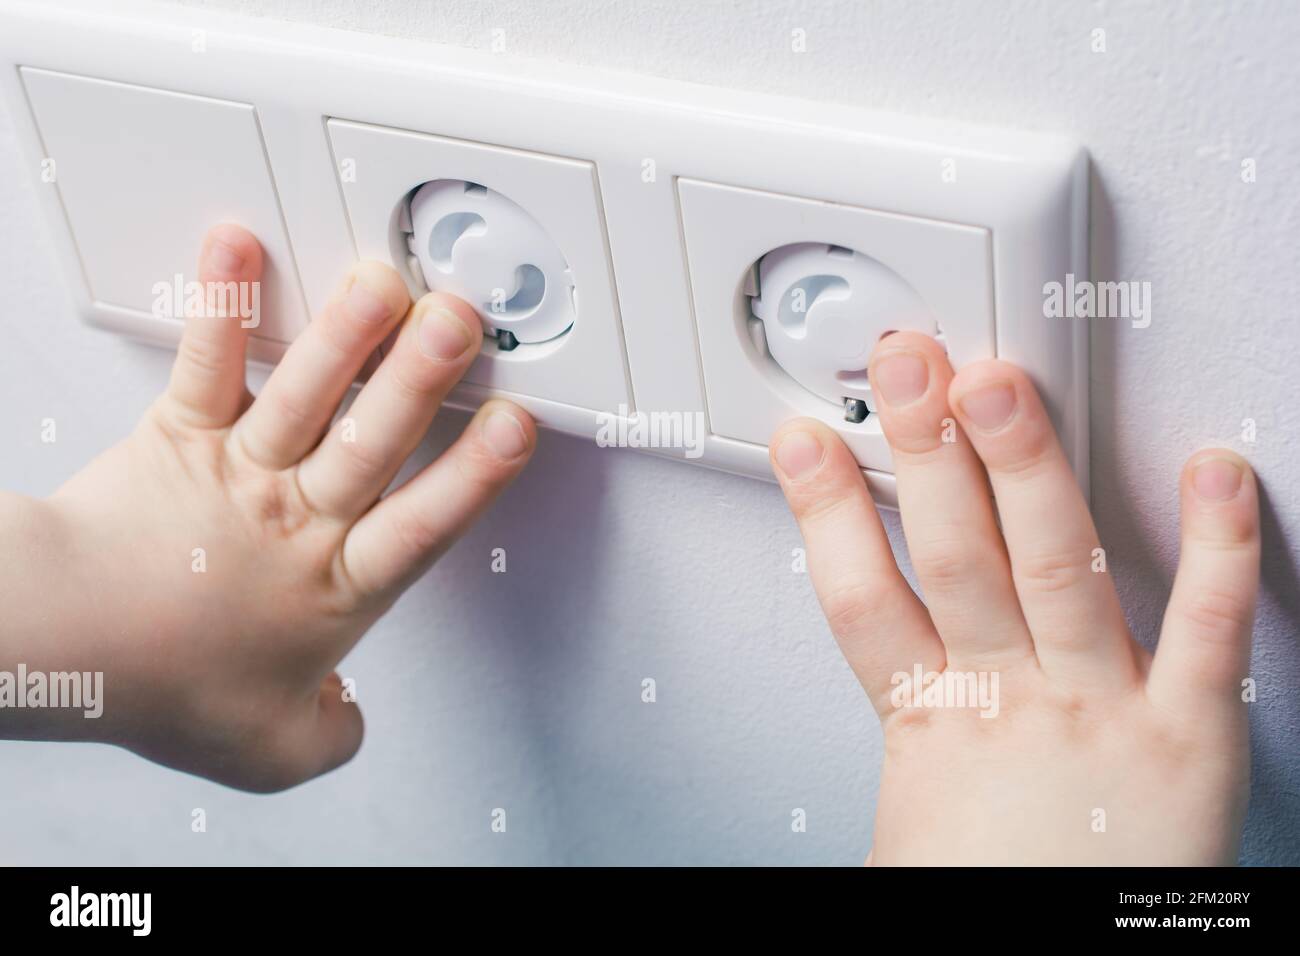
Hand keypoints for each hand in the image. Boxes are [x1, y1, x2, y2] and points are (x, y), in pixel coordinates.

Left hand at [1, 224, 535, 790]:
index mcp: (336, 585)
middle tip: (460, 323)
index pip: (424, 524)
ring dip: (347, 335)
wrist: (63, 646)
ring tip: (383, 282)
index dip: (474, 475)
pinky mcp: (181, 435)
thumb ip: (329, 738)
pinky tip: (239, 249)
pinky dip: (222, 304)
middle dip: (422, 379)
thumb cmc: (163, 684)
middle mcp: (299, 518)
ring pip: (307, 395)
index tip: (515, 427)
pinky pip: (207, 364)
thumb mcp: (269, 751)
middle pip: (374, 442)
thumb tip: (348, 722)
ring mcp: (241, 470)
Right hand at [770, 331, 1258, 864]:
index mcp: (933, 726)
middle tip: (908, 367)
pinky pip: (1210, 631)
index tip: (804, 441)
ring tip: (997, 385)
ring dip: (1024, 470)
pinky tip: (1214, 471)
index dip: (825, 515)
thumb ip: (899, 727)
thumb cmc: (997, 894)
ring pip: (1055, 567)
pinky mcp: (1189, 734)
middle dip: (926, 454)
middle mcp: (1012, 702)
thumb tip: (870, 650)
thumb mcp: (911, 816)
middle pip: (955, 557)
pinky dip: (1217, 549)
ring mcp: (1099, 709)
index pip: (860, 601)